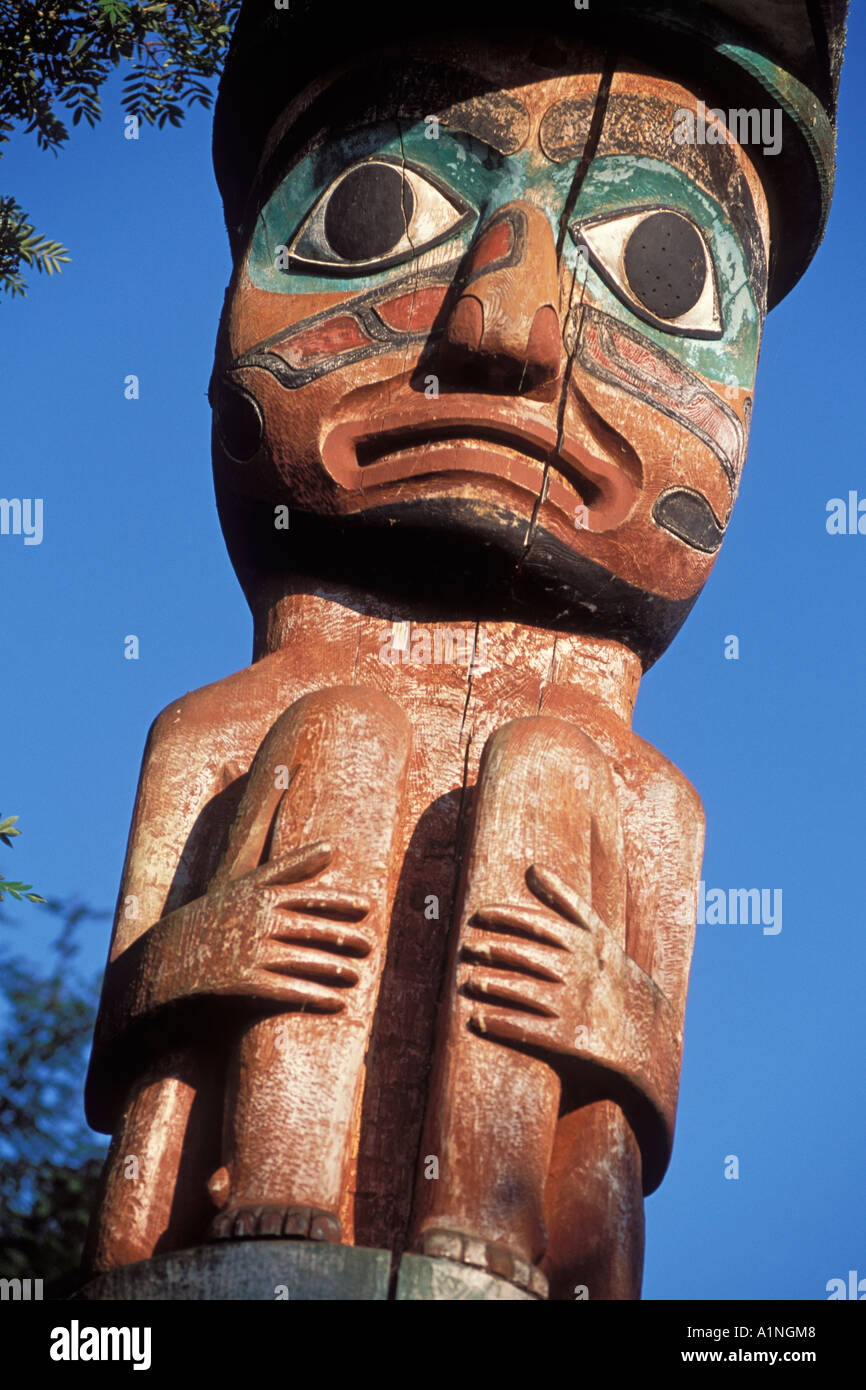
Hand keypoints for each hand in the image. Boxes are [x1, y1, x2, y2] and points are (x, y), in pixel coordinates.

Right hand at [117, 840, 374, 1027]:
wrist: (163, 960)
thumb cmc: (211, 919)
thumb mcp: (245, 886)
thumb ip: (289, 867)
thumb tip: (331, 846)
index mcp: (257, 895)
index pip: (308, 895)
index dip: (340, 902)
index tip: (366, 907)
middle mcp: (256, 921)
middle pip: (311, 928)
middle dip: (344, 937)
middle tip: (369, 946)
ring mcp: (249, 952)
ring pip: (304, 960)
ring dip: (335, 969)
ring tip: (357, 976)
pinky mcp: (242, 984)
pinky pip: (287, 991)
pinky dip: (315, 997)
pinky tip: (337, 1003)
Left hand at [459, 860, 615, 1057]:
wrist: (644, 1032)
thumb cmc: (610, 974)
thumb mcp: (598, 935)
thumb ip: (566, 900)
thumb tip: (534, 868)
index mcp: (586, 944)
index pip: (539, 924)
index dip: (505, 917)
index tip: (479, 914)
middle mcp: (580, 972)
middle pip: (525, 956)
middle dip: (492, 950)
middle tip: (468, 948)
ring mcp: (573, 1005)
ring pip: (521, 990)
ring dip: (490, 985)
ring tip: (470, 982)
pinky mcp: (567, 1038)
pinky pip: (525, 1028)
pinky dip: (497, 1023)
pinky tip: (477, 1019)